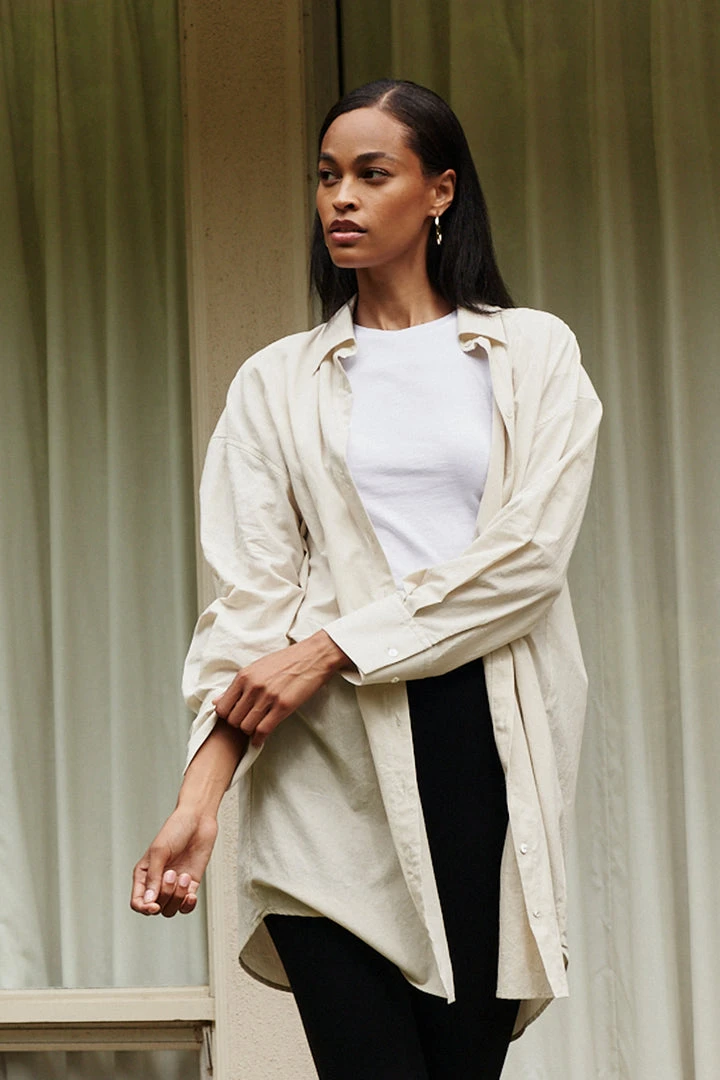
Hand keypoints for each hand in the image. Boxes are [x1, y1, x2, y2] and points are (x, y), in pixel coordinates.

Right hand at [131, 806, 217, 916]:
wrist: (199, 820)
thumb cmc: (176, 829)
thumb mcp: (160, 851)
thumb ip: (153, 877)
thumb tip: (149, 901)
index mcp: (144, 874)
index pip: (138, 902)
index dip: (144, 908)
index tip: (154, 906)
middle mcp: (158, 882)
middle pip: (157, 907)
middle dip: (166, 894)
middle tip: (172, 873)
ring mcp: (174, 885)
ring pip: (171, 909)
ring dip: (178, 896)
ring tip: (183, 876)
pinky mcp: (190, 884)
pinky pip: (186, 906)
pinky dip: (189, 904)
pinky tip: (191, 894)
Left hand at [213, 631, 349, 747]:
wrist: (313, 656)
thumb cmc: (286, 661)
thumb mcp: (257, 668)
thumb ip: (237, 686)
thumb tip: (217, 701)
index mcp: (244, 676)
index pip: (222, 707)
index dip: (226, 716)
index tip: (234, 717)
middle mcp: (253, 687)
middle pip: (233, 720)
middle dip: (237, 725)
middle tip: (245, 724)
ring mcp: (267, 697)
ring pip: (246, 727)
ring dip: (249, 731)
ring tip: (254, 729)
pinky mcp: (283, 706)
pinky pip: (263, 730)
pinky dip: (259, 739)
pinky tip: (260, 739)